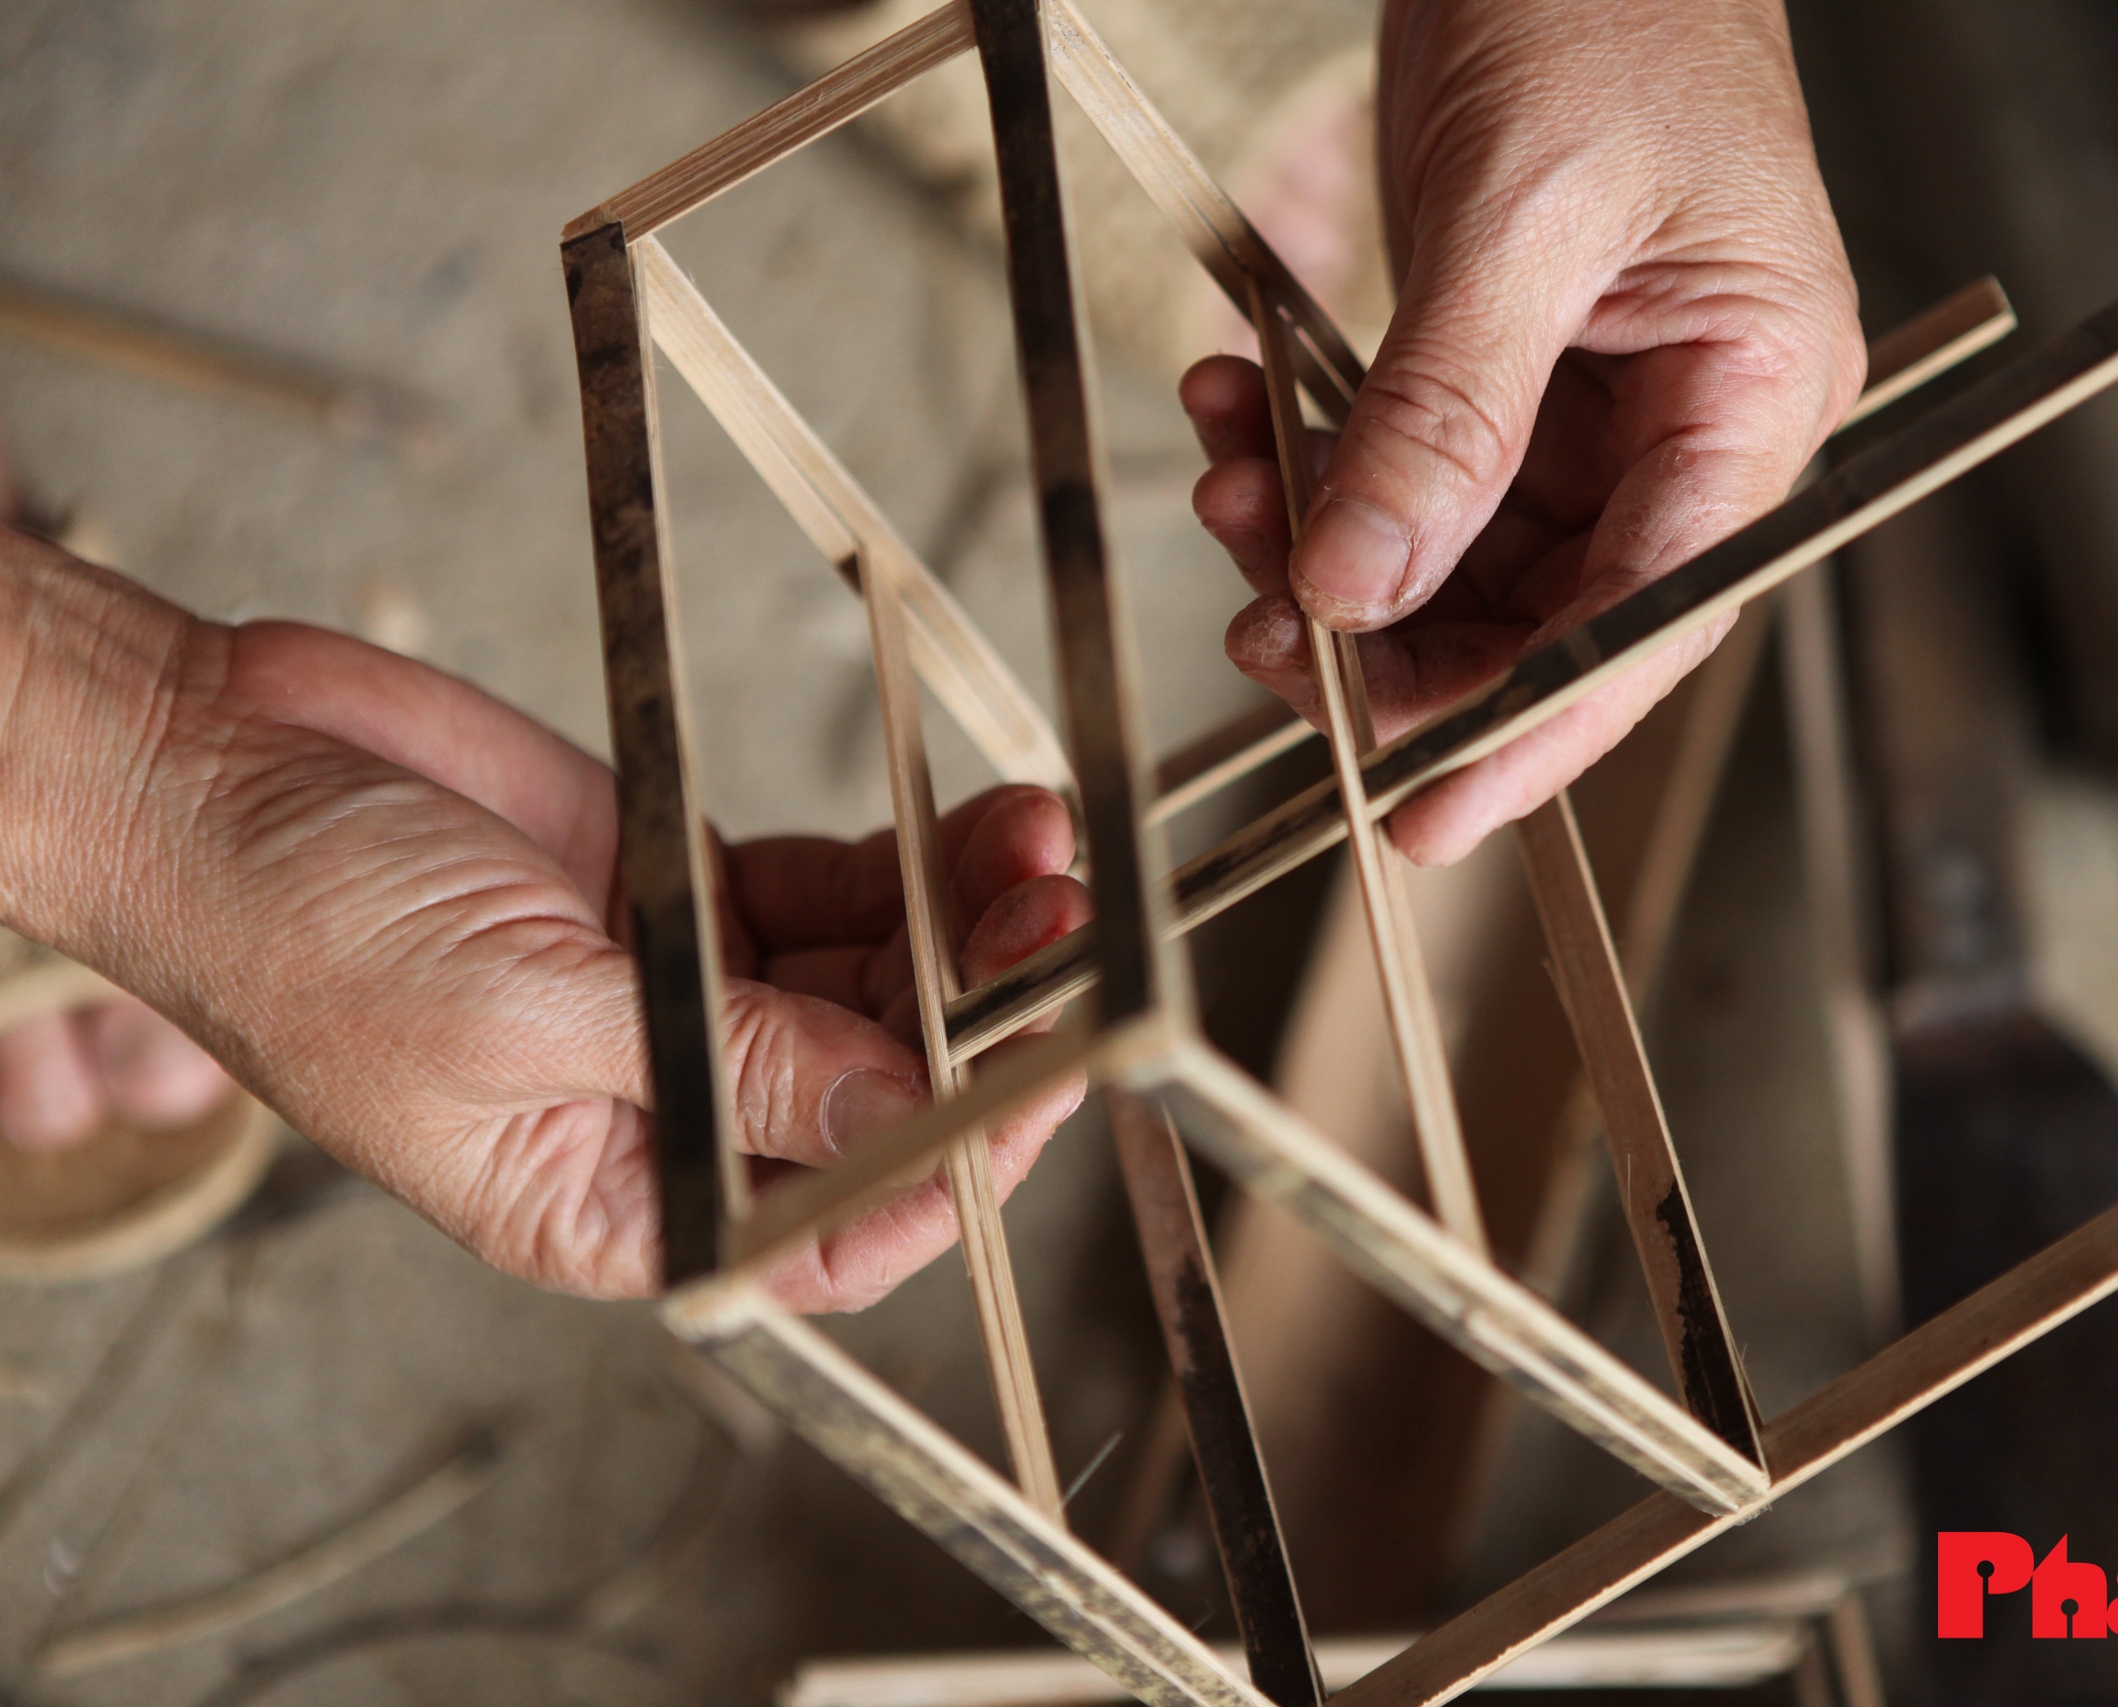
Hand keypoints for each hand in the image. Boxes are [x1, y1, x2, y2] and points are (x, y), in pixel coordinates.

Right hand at [0, 530, 1088, 1310]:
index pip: (826, 1231)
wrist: (214, 765)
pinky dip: (916, 868)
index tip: (1041, 1085)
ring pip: (879, 988)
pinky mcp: (690, 892)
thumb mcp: (524, 1015)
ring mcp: (687, 996)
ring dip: (971, 932)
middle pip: (879, 1095)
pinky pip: (840, 896)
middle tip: (1066, 938)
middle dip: (984, 1023)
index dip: (950, 1168)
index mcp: (613, 1201)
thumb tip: (899, 1118)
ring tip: (1044, 856)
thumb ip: (726, 1065)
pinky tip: (986, 827)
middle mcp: (669, 1112)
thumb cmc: (301, 926)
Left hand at [1187, 0, 1862, 863]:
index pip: (1649, 617)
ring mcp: (1606, 405)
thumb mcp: (1515, 220)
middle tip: (1268, 642)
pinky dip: (1324, 465)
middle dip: (1399, 641)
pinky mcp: (1520, 374)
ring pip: (1465, 556)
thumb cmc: (1598, 2)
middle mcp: (1695, 423)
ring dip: (1336, 548)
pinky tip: (1245, 419)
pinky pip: (1419, 473)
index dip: (1530, 728)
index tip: (1420, 809)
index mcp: (1758, 393)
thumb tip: (1364, 594)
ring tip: (1231, 491)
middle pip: (1548, 612)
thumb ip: (1443, 419)